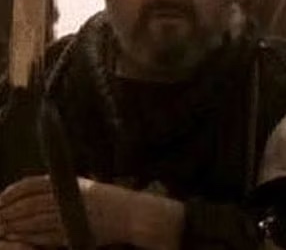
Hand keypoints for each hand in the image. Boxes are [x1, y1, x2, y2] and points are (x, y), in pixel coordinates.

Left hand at [0, 175, 182, 248]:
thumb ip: (67, 190)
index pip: (33, 185)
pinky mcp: (74, 230)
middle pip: (29, 202)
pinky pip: (45, 234)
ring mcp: (71, 214)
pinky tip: (18, 237)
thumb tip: (41, 192)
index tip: (2, 197)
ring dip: (15, 223)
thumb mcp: (91, 189)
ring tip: (2, 227)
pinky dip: (29, 235)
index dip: (14, 191)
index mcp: (73, 183)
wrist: (137, 217)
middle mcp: (70, 196)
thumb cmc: (117, 203)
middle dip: (9, 209)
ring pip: (33, 218)